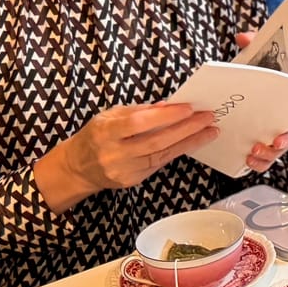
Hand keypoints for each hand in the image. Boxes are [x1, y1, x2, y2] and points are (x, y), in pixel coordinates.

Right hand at [36, 103, 217, 211]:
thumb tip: (167, 106)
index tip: (188, 108)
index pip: (138, 124)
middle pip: (155, 142)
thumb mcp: (110, 116)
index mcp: (105, 132)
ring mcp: (124, 170)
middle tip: (207, 118)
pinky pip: (159, 164)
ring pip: (162, 155)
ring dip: (189, 142)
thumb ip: (138, 111)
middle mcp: (114, 154)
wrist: (77, 167)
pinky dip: (177, 151)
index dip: (164, 116)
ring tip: (210, 131)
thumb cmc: (96, 135)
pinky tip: (192, 142)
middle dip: (186, 129)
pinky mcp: (133, 180)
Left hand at [234, 35, 287, 174]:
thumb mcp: (257, 57)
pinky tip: (244, 160)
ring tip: (250, 154)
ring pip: (273, 155)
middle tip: (259, 147)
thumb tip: (244, 38)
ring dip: (264, 158)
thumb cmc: (260, 70)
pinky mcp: (258, 144)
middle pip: (284, 144)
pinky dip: (255, 163)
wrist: (247, 83)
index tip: (277, 138)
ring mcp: (271, 136)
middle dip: (274, 150)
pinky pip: (261, 160)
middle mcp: (282, 124)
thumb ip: (254, 44)